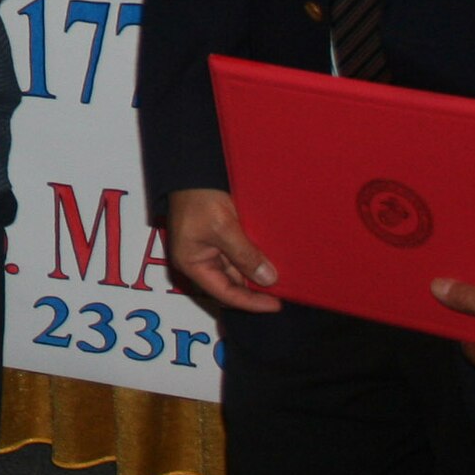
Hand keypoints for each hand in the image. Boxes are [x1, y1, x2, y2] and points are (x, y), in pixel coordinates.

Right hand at [164, 188, 281, 313]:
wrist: (193, 170)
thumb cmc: (199, 198)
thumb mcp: (224, 228)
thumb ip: (245, 255)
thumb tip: (268, 279)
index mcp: (192, 264)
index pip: (224, 293)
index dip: (251, 302)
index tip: (276, 304)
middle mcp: (198, 261)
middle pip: (230, 284)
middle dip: (255, 288)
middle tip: (282, 291)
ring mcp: (208, 250)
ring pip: (236, 270)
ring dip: (255, 272)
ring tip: (279, 276)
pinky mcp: (217, 238)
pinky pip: (237, 255)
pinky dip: (252, 258)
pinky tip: (269, 259)